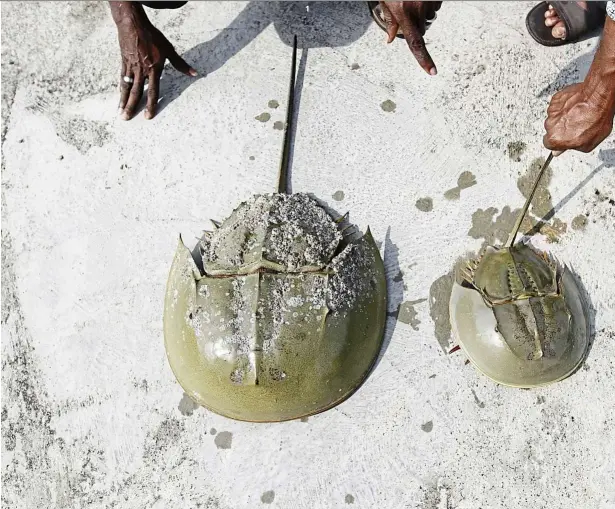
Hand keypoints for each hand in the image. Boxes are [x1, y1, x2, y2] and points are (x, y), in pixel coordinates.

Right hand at [110, 2, 195, 119]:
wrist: (133, 24)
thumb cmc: (152, 36)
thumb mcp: (169, 50)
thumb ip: (180, 64)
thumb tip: (194, 73)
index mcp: (154, 69)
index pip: (153, 91)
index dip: (151, 105)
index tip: (148, 117)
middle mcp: (142, 71)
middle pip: (136, 93)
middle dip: (132, 107)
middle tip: (126, 119)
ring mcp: (131, 68)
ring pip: (126, 88)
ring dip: (123, 101)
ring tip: (119, 113)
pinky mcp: (124, 63)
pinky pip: (122, 79)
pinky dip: (120, 90)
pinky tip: (119, 97)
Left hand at [379, 1, 441, 74]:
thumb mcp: (385, 1)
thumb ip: (389, 19)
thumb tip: (390, 38)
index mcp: (403, 12)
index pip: (415, 43)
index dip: (424, 59)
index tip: (432, 71)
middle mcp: (418, 8)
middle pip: (421, 30)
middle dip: (414, 25)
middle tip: (405, 10)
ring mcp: (429, 2)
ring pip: (428, 18)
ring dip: (422, 13)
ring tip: (412, 0)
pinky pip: (435, 6)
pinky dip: (429, 4)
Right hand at [544, 82, 614, 152]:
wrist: (597, 97)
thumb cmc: (595, 118)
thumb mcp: (588, 143)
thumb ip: (572, 148)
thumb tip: (562, 150)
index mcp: (555, 139)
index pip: (549, 144)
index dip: (558, 142)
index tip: (565, 140)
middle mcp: (550, 125)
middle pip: (552, 130)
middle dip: (562, 129)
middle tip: (576, 125)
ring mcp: (552, 111)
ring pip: (555, 117)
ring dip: (565, 117)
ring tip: (579, 114)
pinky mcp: (555, 99)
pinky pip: (558, 106)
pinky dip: (566, 106)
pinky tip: (577, 106)